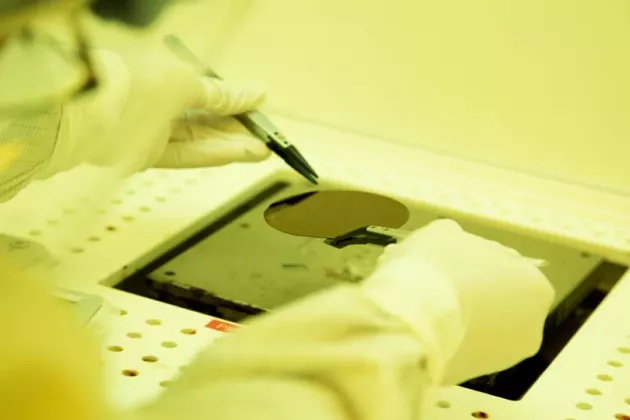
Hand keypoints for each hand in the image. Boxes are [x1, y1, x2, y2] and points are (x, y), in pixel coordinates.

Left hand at [42, 48, 270, 177]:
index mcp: (165, 75)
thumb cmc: (135, 84)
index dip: (235, 99)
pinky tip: (239, 153)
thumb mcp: (185, 83)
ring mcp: (153, 130)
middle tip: (267, 136)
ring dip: (233, 144)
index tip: (260, 105)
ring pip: (201, 139)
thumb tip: (254, 94)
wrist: (88, 114)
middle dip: (238, 127)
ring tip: (262, 150)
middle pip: (207, 118)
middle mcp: (159, 103)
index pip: (207, 90)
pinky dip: (215, 154)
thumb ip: (218, 94)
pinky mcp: (148, 155)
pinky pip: (188, 154)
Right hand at [363, 219, 553, 384]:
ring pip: (476, 327)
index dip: (472, 259)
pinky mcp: (471, 376)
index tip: (446, 257)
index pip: (505, 265)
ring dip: (456, 314)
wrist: (411, 321)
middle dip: (468, 289)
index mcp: (535, 287)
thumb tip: (452, 247)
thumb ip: (457, 239)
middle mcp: (530, 327)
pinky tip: (418, 323)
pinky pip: (457, 347)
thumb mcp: (444, 232)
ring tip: (421, 302)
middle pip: (494, 299)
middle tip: (433, 278)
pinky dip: (444, 336)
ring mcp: (502, 358)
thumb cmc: (438, 268)